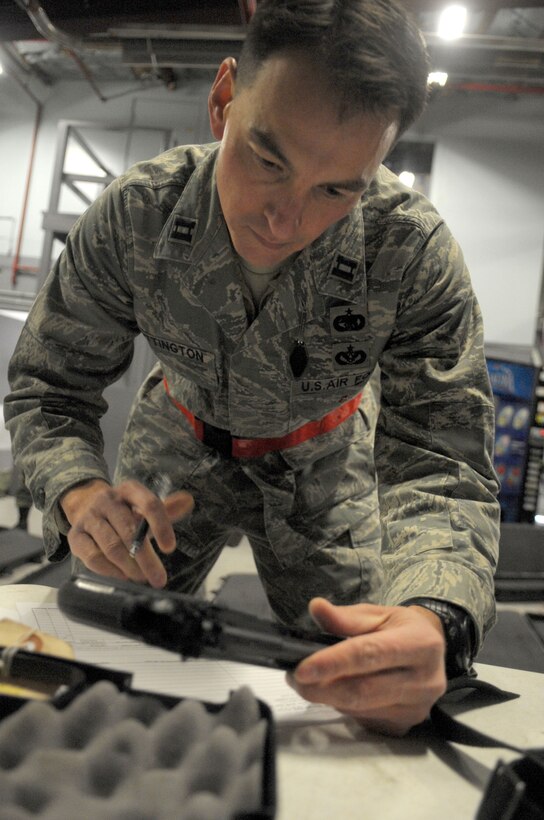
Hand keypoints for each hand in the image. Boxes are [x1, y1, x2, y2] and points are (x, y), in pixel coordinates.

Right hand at [61, 478, 193, 588]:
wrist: (87, 507)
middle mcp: (107, 500)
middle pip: (129, 530)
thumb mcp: (145, 506)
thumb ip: (167, 508)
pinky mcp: (75, 536)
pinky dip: (109, 571)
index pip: (149, 504)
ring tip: (142, 578)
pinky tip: (122, 577)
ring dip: (129, 567)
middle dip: (146, 558)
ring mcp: (89, 517)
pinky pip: (92, 557)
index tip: (170, 549)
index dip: (161, 526)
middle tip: (158, 578)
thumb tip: (187, 501)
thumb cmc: (124, 511)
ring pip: (111, 546)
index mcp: (129, 490)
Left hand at [288, 598, 446, 735]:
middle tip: (295, 678)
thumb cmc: (401, 629)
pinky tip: (337, 692)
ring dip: (328, 697)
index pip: (369, 654)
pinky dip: (343, 707)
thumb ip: (346, 616)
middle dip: (321, 687)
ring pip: (359, 708)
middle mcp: (424, 680)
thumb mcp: (378, 614)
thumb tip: (316, 607)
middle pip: (363, 690)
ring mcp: (416, 708)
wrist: (431, 653)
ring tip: (310, 681)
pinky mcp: (405, 726)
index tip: (302, 669)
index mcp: (419, 644)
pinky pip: (363, 720)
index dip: (333, 662)